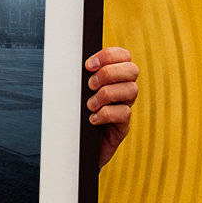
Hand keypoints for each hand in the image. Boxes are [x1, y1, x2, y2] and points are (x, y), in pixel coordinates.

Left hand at [85, 46, 138, 167]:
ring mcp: (124, 107)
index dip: (109, 55)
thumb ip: (80, 77)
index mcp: (113, 77)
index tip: (88, 65)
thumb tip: (69, 61)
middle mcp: (122, 90)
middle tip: (90, 85)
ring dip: (106, 94)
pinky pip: (124, 113)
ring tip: (90, 105)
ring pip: (131, 90)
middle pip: (132, 70)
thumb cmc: (75, 115)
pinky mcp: (123, 126)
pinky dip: (106, 114)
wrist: (76, 147)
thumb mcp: (77, 92)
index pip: (123, 56)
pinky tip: (92, 119)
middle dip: (108, 73)